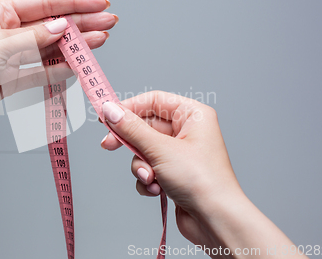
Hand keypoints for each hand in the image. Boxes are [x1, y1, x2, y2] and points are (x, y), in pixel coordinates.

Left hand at [0, 0, 116, 132]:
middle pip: (54, 25)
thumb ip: (34, 38)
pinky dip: (62, 70)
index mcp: (2, 13)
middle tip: (109, 22)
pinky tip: (79, 66)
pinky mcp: (16, 78)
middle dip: (83, 23)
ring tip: (100, 42)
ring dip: (76, 47)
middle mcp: (11, 32)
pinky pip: (44, 72)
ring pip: (53, 49)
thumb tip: (63, 26)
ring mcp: (15, 56)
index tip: (99, 3)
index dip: (76, 2)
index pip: (46, 3)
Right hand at [100, 91, 304, 256]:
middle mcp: (188, 132)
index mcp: (193, 115)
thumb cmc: (202, 181)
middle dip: (131, 143)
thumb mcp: (160, 149)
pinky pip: (149, 168)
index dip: (129, 107)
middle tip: (109, 145)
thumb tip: (110, 110)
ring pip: (144, 150)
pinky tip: (156, 190)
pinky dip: (148, 180)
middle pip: (145, 127)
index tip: (106, 116)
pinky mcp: (174, 173)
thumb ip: (131, 128)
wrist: (215, 220)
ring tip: (150, 178)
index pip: (153, 101)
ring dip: (141, 166)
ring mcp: (180, 154)